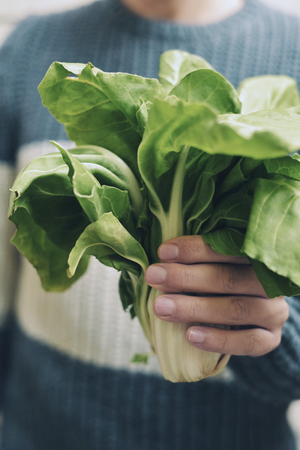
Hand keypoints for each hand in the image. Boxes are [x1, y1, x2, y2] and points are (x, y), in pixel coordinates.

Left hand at [144, 236, 288, 356]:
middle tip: (154, 277)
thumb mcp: (209, 268)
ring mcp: (274, 311)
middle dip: (186, 277)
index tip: (163, 252)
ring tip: (161, 307)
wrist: (248, 322)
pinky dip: (218, 339)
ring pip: (236, 308)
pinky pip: (247, 342)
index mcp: (256, 256)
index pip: (227, 248)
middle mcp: (269, 282)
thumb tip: (160, 256)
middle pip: (229, 278)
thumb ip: (194, 262)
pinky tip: (191, 335)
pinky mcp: (272, 339)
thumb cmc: (218, 287)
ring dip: (195, 308)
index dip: (194, 249)